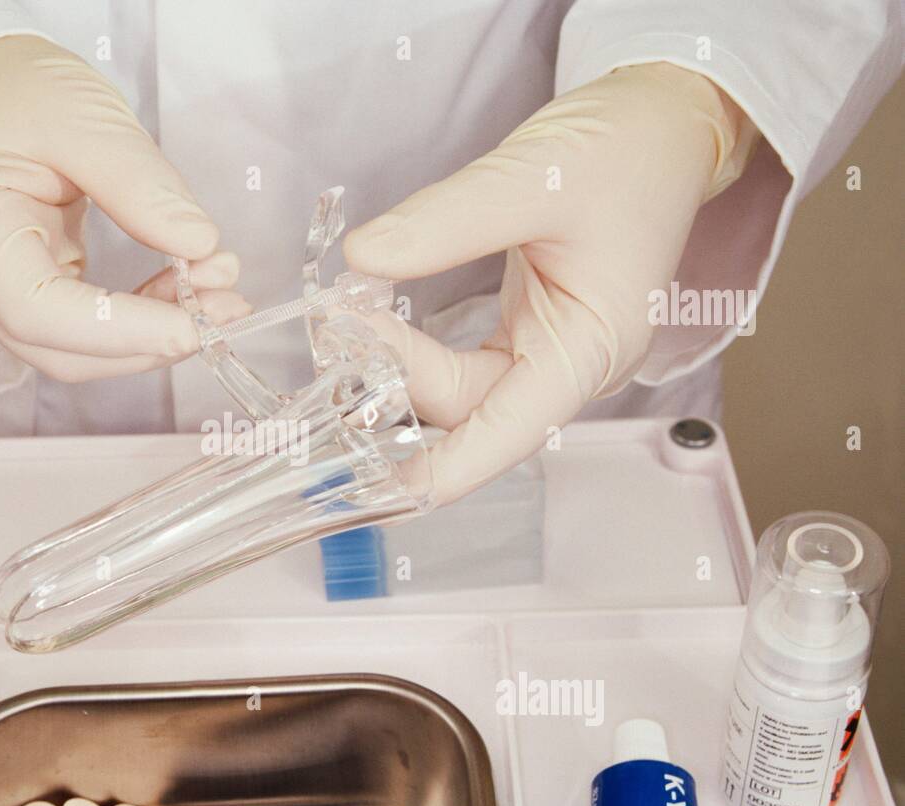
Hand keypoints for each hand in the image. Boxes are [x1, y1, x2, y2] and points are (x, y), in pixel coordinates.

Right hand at [0, 35, 248, 382]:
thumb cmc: (10, 87)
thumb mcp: (79, 114)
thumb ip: (138, 182)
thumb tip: (199, 244)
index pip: (36, 311)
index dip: (120, 331)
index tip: (195, 324)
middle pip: (60, 349)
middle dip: (150, 340)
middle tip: (228, 307)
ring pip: (77, 348)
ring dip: (154, 331)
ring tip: (220, 288)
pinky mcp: (24, 290)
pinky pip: (84, 326)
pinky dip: (140, 315)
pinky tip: (186, 285)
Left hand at [345, 63, 754, 503]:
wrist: (663, 123)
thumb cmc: (626, 152)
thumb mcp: (533, 177)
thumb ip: (444, 221)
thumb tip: (362, 259)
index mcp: (592, 349)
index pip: (506, 434)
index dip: (438, 470)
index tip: (373, 492)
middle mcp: (569, 366)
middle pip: (465, 408)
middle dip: (392, 382)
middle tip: (332, 328)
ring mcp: (545, 352)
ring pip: (454, 389)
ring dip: (394, 366)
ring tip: (342, 320)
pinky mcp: (524, 332)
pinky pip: (457, 362)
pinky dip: (410, 347)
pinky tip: (370, 322)